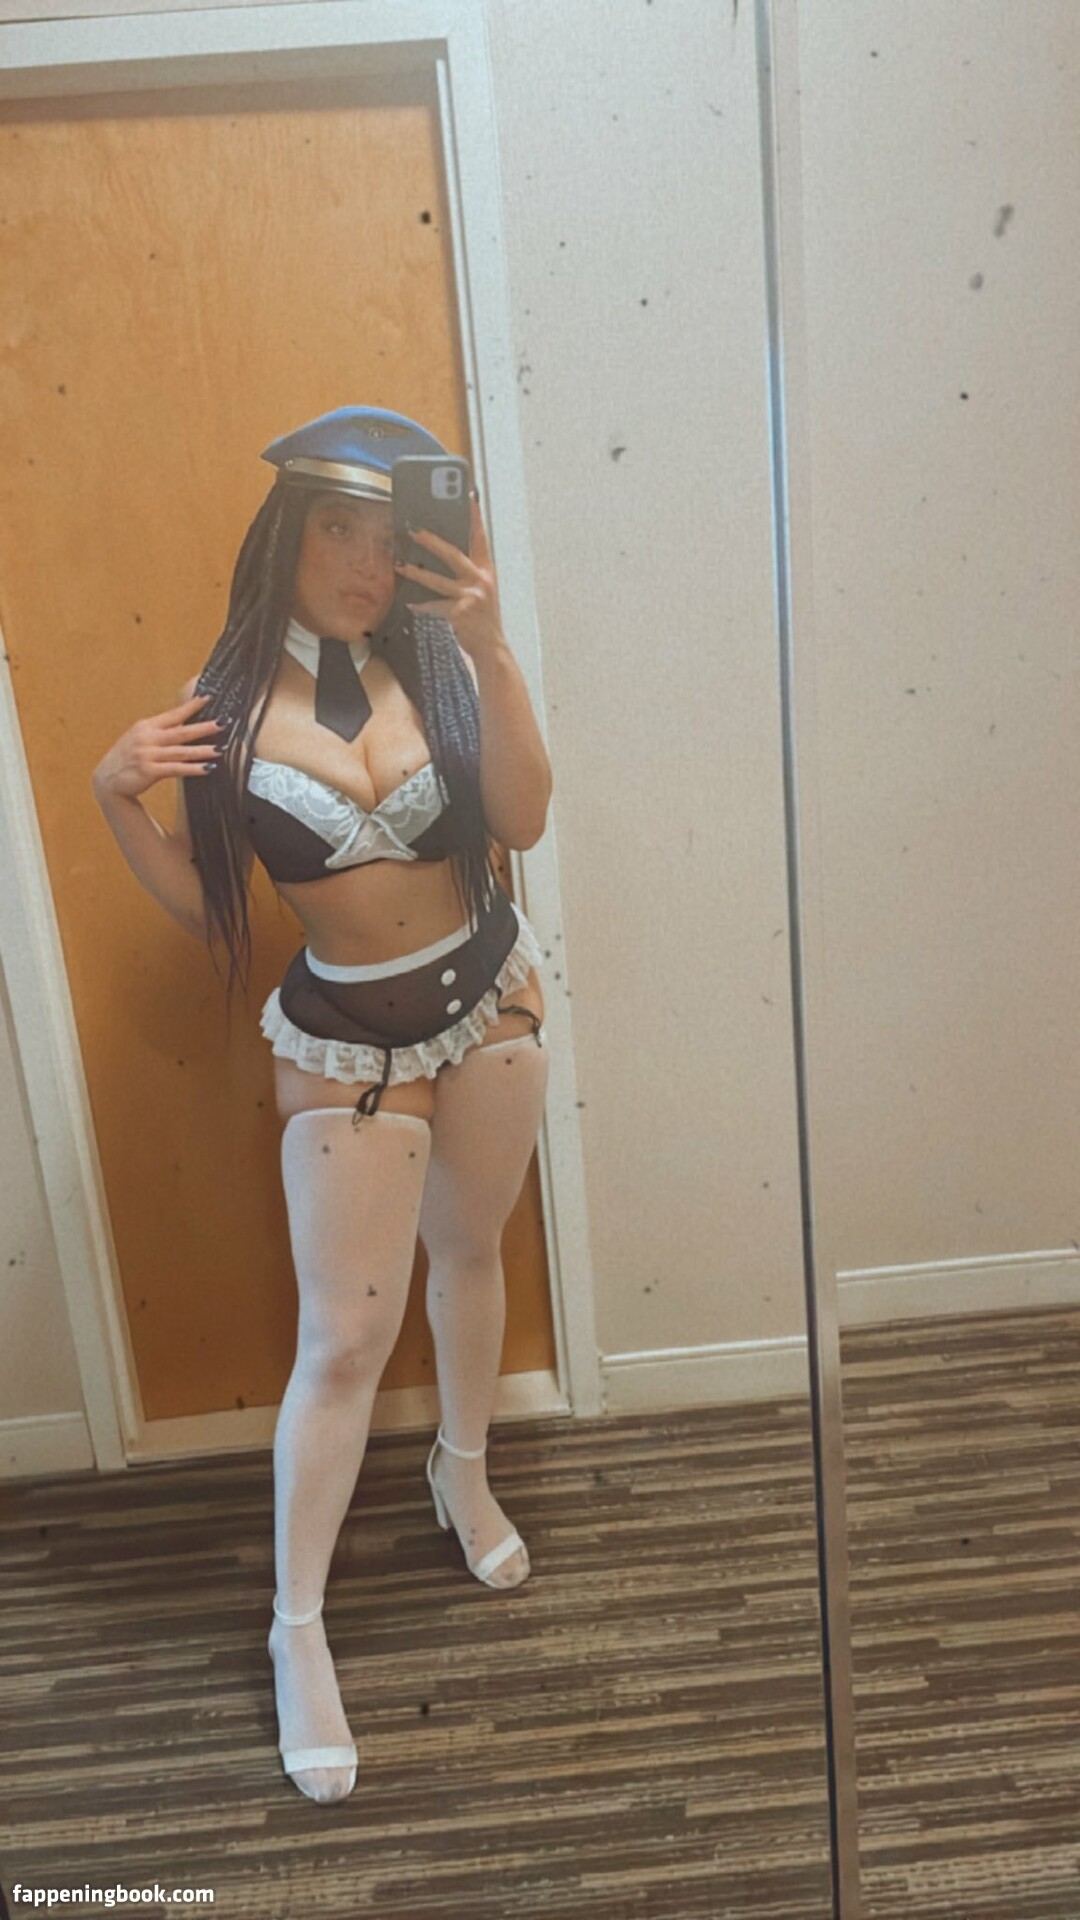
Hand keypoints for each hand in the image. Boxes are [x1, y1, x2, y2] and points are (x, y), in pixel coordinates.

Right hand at [92, 693, 225, 800]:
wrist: (107, 781)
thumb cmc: (126, 759)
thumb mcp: (139, 739)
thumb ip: (159, 732)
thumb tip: (185, 725)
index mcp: (145, 726)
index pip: (173, 714)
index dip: (191, 706)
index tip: (209, 698)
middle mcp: (147, 738)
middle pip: (181, 731)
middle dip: (204, 727)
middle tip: (223, 723)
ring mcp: (147, 754)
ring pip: (181, 751)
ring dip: (202, 750)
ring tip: (220, 749)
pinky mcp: (149, 771)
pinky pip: (176, 769)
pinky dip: (193, 768)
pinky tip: (207, 768)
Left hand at [395, 497, 505, 663]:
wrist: (491, 647)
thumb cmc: (482, 617)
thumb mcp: (480, 590)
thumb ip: (467, 572)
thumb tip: (441, 551)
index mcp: (486, 571)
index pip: (480, 537)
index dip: (474, 516)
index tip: (469, 494)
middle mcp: (481, 580)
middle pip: (453, 554)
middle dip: (431, 541)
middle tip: (413, 529)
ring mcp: (471, 597)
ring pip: (438, 580)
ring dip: (416, 572)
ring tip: (400, 565)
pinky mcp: (460, 613)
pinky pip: (434, 606)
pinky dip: (421, 605)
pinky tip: (409, 603)